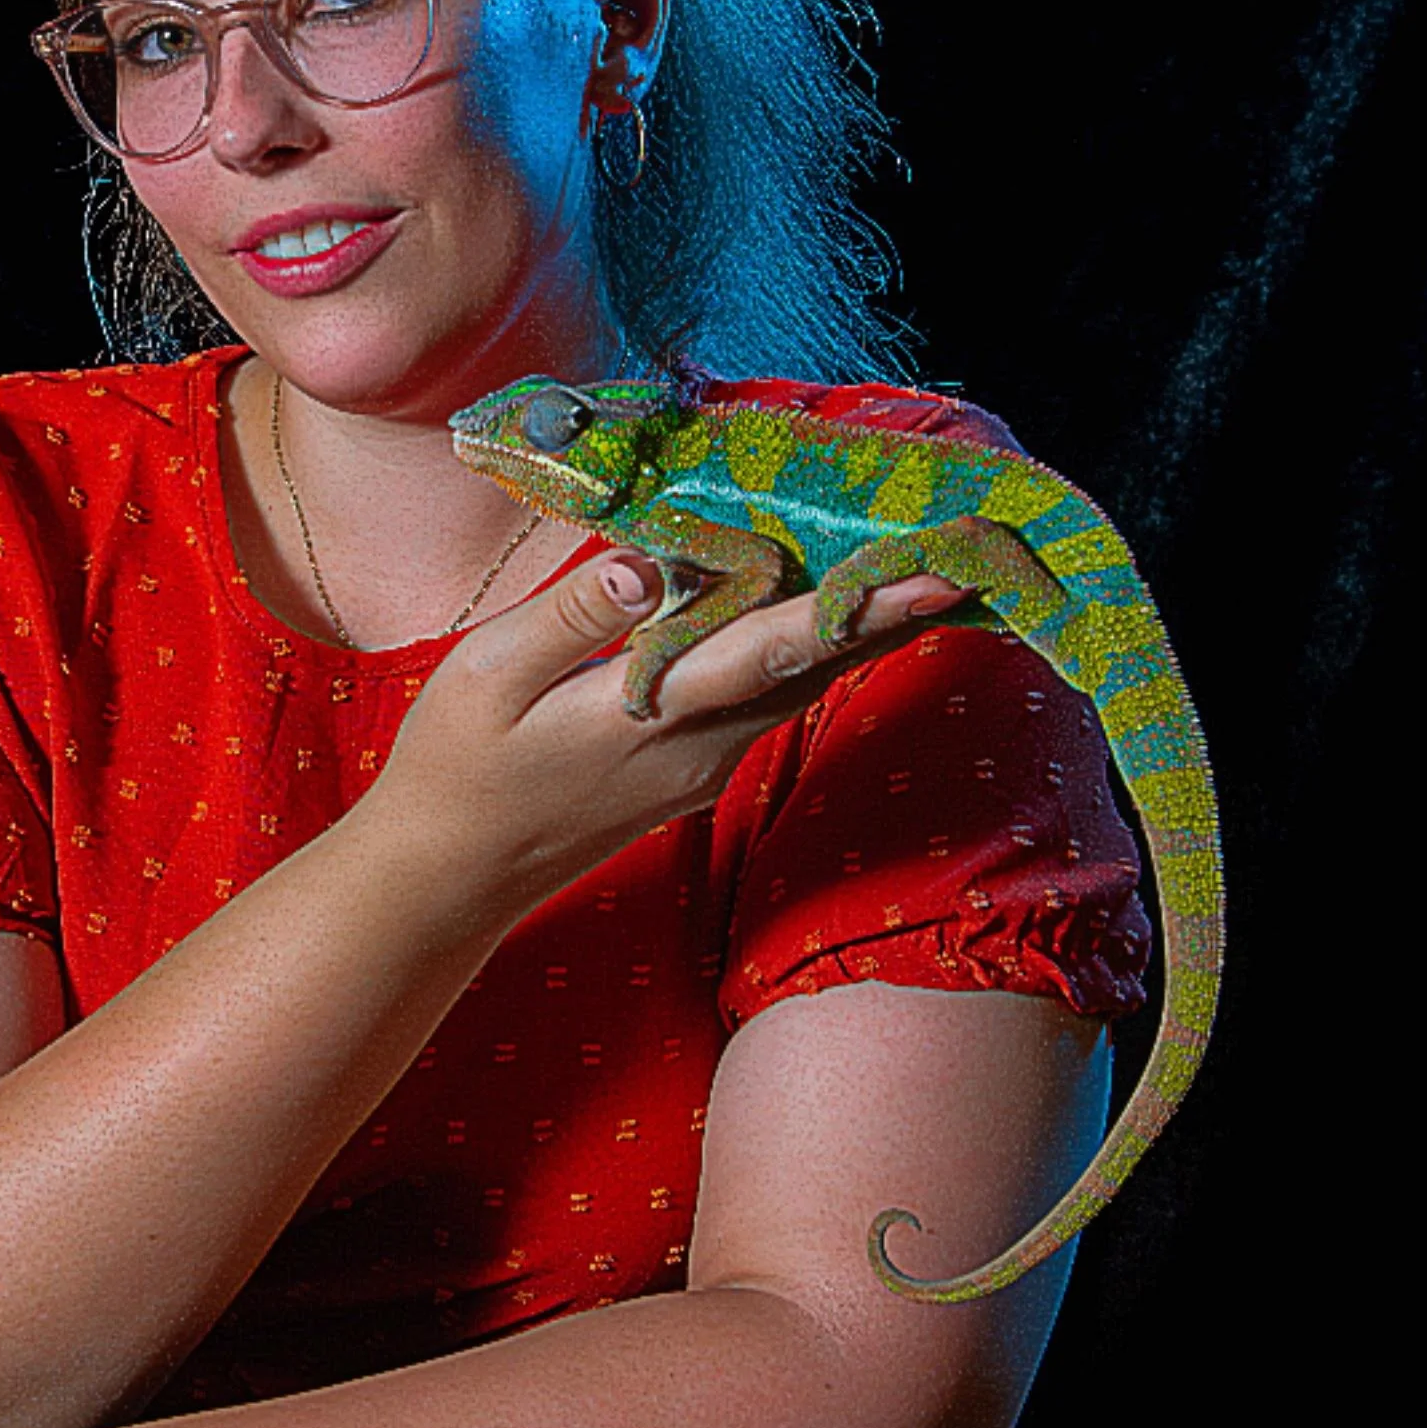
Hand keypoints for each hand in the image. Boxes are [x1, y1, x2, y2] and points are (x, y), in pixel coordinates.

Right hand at [369, 549, 969, 922]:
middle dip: (901, 606)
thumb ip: (575, 615)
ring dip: (870, 626)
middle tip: (978, 548)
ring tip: (933, 564)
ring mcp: (706, 763)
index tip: (943, 567)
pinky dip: (817, 648)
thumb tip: (653, 561)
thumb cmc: (454, 769)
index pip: (782, 647)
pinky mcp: (693, 768)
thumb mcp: (488, 678)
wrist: (448, 879)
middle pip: (824, 665)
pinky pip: (775, 696)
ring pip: (807, 682)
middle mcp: (704, 746)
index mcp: (657, 715)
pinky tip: (839, 612)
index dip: (866, 604)